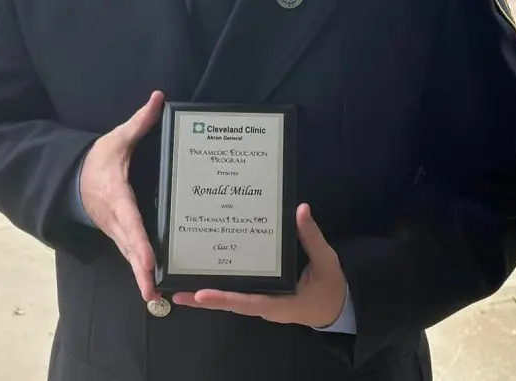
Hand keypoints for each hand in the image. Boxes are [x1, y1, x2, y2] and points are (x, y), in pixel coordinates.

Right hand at [79, 90, 163, 302]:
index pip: (130, 220)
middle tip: (153, 292)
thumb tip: (159, 99)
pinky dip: (140, 271)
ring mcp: (115, 230)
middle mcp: (115, 218)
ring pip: (129, 256)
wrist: (73, 178)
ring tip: (155, 299)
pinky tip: (154, 288)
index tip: (149, 259)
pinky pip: (130, 254)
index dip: (140, 241)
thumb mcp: (117, 138)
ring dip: (140, 277)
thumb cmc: (99, 158)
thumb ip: (140, 122)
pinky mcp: (119, 235)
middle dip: (140, 270)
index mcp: (116, 196)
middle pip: (130, 247)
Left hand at [171, 204, 345, 326]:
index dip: (224, 298)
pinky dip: (222, 288)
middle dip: (205, 299)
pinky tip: (207, 277)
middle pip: (231, 303)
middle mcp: (266, 305)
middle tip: (177, 293)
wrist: (337, 306)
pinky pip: (239, 294)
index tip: (200, 294)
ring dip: (209, 295)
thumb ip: (312, 236)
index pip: (247, 302)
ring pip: (232, 300)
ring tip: (183, 287)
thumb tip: (300, 209)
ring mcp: (262, 302)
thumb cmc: (330, 287)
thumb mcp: (326, 261)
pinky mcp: (262, 296)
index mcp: (281, 302)